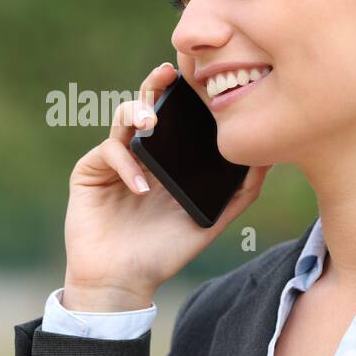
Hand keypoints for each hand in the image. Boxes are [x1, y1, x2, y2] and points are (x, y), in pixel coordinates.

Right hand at [62, 62, 271, 310]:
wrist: (124, 283)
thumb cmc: (164, 252)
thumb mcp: (210, 220)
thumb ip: (239, 193)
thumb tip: (267, 159)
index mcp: (167, 159)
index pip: (176, 116)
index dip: (184, 94)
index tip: (201, 77)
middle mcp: (140, 153)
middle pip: (147, 105)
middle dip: (156, 84)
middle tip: (168, 73)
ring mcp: (113, 161)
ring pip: (123, 118)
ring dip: (138, 112)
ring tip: (152, 123)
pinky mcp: (89, 172)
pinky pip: (108, 152)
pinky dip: (125, 163)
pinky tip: (140, 186)